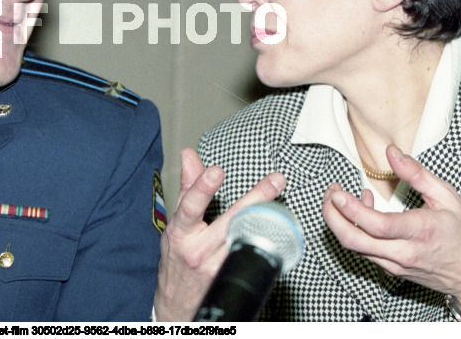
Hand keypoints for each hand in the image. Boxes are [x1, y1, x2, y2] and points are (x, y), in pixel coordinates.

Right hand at [153, 148, 285, 320]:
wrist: (176, 305)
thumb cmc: (177, 258)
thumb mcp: (176, 223)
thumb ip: (187, 187)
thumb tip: (189, 155)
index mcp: (181, 233)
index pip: (190, 207)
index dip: (201, 188)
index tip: (216, 171)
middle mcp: (198, 251)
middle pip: (229, 222)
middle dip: (254, 199)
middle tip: (275, 181)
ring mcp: (217, 267)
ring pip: (246, 239)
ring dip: (267, 218)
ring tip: (284, 200)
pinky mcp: (232, 277)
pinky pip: (252, 256)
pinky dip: (267, 240)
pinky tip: (281, 229)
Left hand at [321, 145, 460, 310]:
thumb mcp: (447, 196)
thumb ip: (417, 173)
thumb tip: (391, 152)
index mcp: (421, 231)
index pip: (377, 226)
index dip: (351, 209)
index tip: (337, 192)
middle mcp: (404, 252)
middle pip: (354, 241)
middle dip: (332, 216)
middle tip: (329, 194)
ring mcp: (395, 264)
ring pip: (354, 247)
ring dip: (339, 222)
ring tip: (339, 197)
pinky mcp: (391, 269)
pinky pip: (364, 250)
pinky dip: (354, 230)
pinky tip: (363, 210)